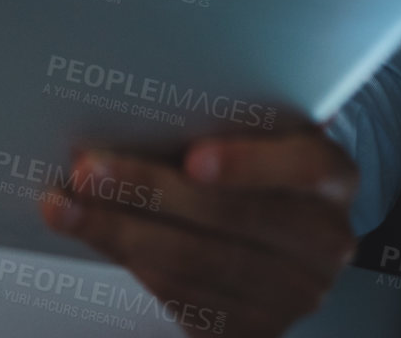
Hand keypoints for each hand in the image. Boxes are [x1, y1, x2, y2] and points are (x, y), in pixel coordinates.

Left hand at [39, 126, 358, 337]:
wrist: (283, 236)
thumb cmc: (260, 161)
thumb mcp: (264, 130)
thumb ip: (228, 114)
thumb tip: (146, 86)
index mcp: (333, 176)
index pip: (302, 166)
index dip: (248, 164)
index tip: (193, 157)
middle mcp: (323, 241)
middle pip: (228, 220)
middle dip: (148, 191)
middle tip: (89, 170)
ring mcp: (293, 294)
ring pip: (195, 264)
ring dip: (119, 232)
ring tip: (67, 205)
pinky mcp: (255, 330)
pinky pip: (186, 300)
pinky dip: (133, 265)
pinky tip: (98, 236)